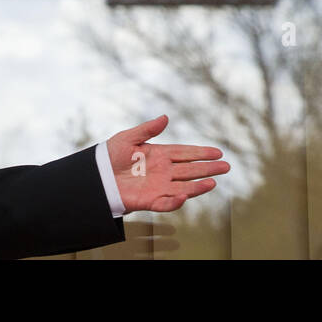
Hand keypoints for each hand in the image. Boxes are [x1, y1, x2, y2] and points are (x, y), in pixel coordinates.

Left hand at [105, 115, 229, 212]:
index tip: (218, 152)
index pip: (185, 153)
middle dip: (208, 169)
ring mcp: (157, 186)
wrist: (95, 176)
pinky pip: (165, 203)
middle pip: (190, 170)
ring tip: (213, 182)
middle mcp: (163, 171)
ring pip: (183, 187)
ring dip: (198, 186)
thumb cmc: (110, 155)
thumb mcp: (128, 138)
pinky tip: (185, 195)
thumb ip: (147, 129)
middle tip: (226, 167)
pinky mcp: (148, 200)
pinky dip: (175, 201)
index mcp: (160, 155)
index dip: (201, 153)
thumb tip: (166, 118)